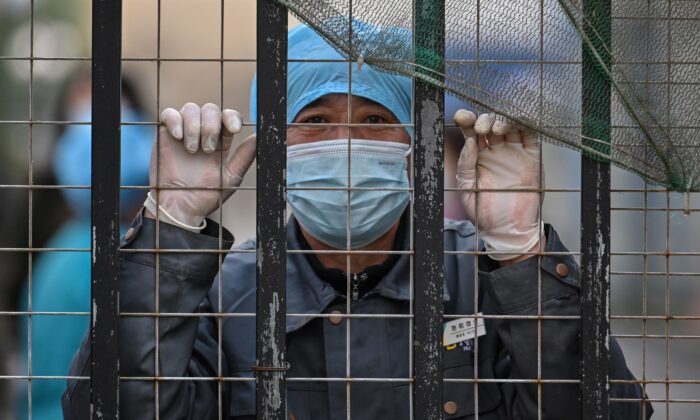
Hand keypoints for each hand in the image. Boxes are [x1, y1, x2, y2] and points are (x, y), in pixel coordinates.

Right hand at [149, 102, 255, 226]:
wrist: (180, 207)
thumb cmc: (206, 195)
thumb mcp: (231, 177)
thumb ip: (245, 156)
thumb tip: (259, 137)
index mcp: (221, 141)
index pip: (228, 116)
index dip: (231, 117)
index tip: (233, 128)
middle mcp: (203, 132)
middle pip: (211, 109)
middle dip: (211, 126)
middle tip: (208, 149)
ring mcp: (184, 132)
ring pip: (191, 109)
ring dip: (194, 127)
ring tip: (193, 150)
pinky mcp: (166, 134)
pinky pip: (169, 114)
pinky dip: (175, 121)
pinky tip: (178, 137)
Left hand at [454, 110, 543, 260]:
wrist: (508, 230)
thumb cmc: (484, 214)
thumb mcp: (468, 189)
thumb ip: (466, 165)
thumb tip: (469, 141)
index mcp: (477, 156)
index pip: (471, 131)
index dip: (467, 120)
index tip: (462, 117)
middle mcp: (496, 151)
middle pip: (490, 123)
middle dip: (485, 120)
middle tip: (482, 129)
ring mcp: (514, 153)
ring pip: (510, 125)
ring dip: (503, 120)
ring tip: (496, 129)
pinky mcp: (532, 158)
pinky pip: (532, 135)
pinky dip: (526, 124)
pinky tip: (517, 122)